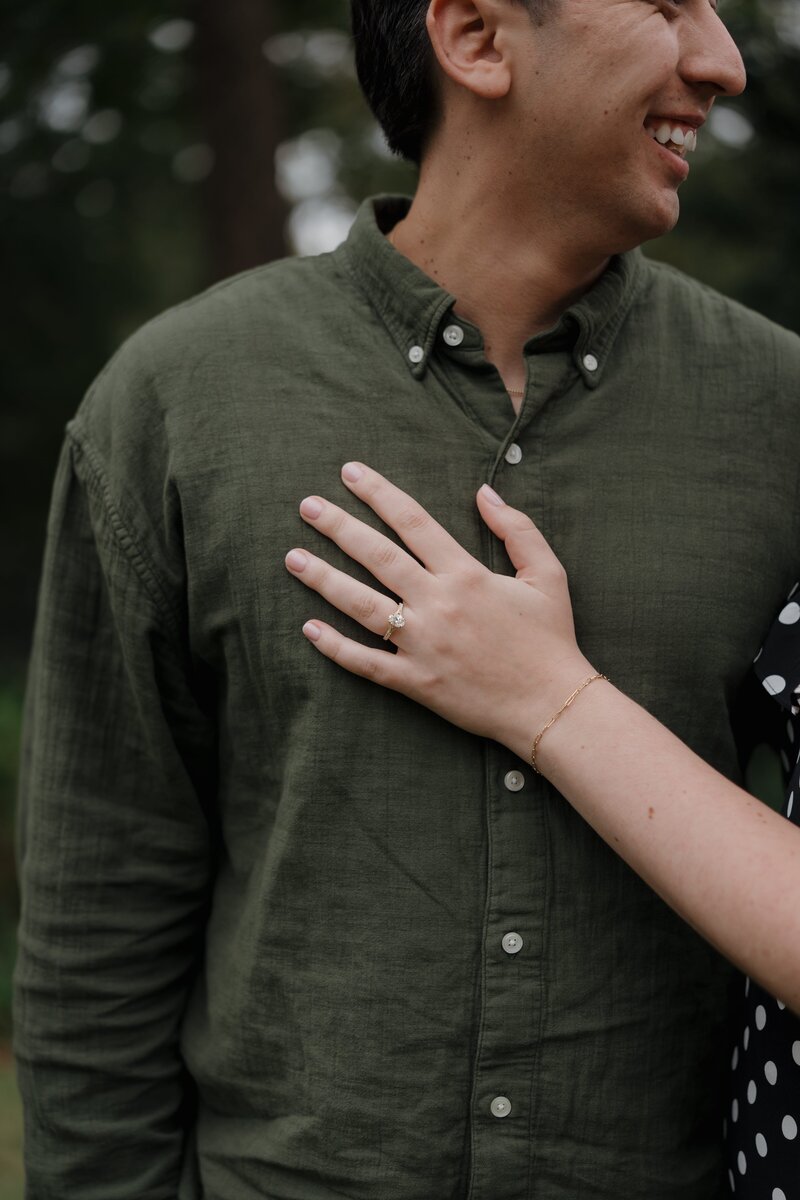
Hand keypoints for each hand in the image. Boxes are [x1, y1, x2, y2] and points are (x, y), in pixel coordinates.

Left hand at [284, 463, 594, 760]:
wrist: (552, 706)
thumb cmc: (550, 639)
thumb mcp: (548, 574)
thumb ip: (517, 529)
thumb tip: (484, 492)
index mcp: (466, 574)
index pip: (412, 522)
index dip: (379, 493)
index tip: (350, 473)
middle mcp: (438, 604)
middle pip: (377, 556)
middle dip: (337, 527)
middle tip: (306, 506)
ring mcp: (422, 645)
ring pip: (361, 605)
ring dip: (324, 579)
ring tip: (293, 559)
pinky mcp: (415, 682)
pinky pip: (366, 663)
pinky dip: (335, 647)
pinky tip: (309, 628)